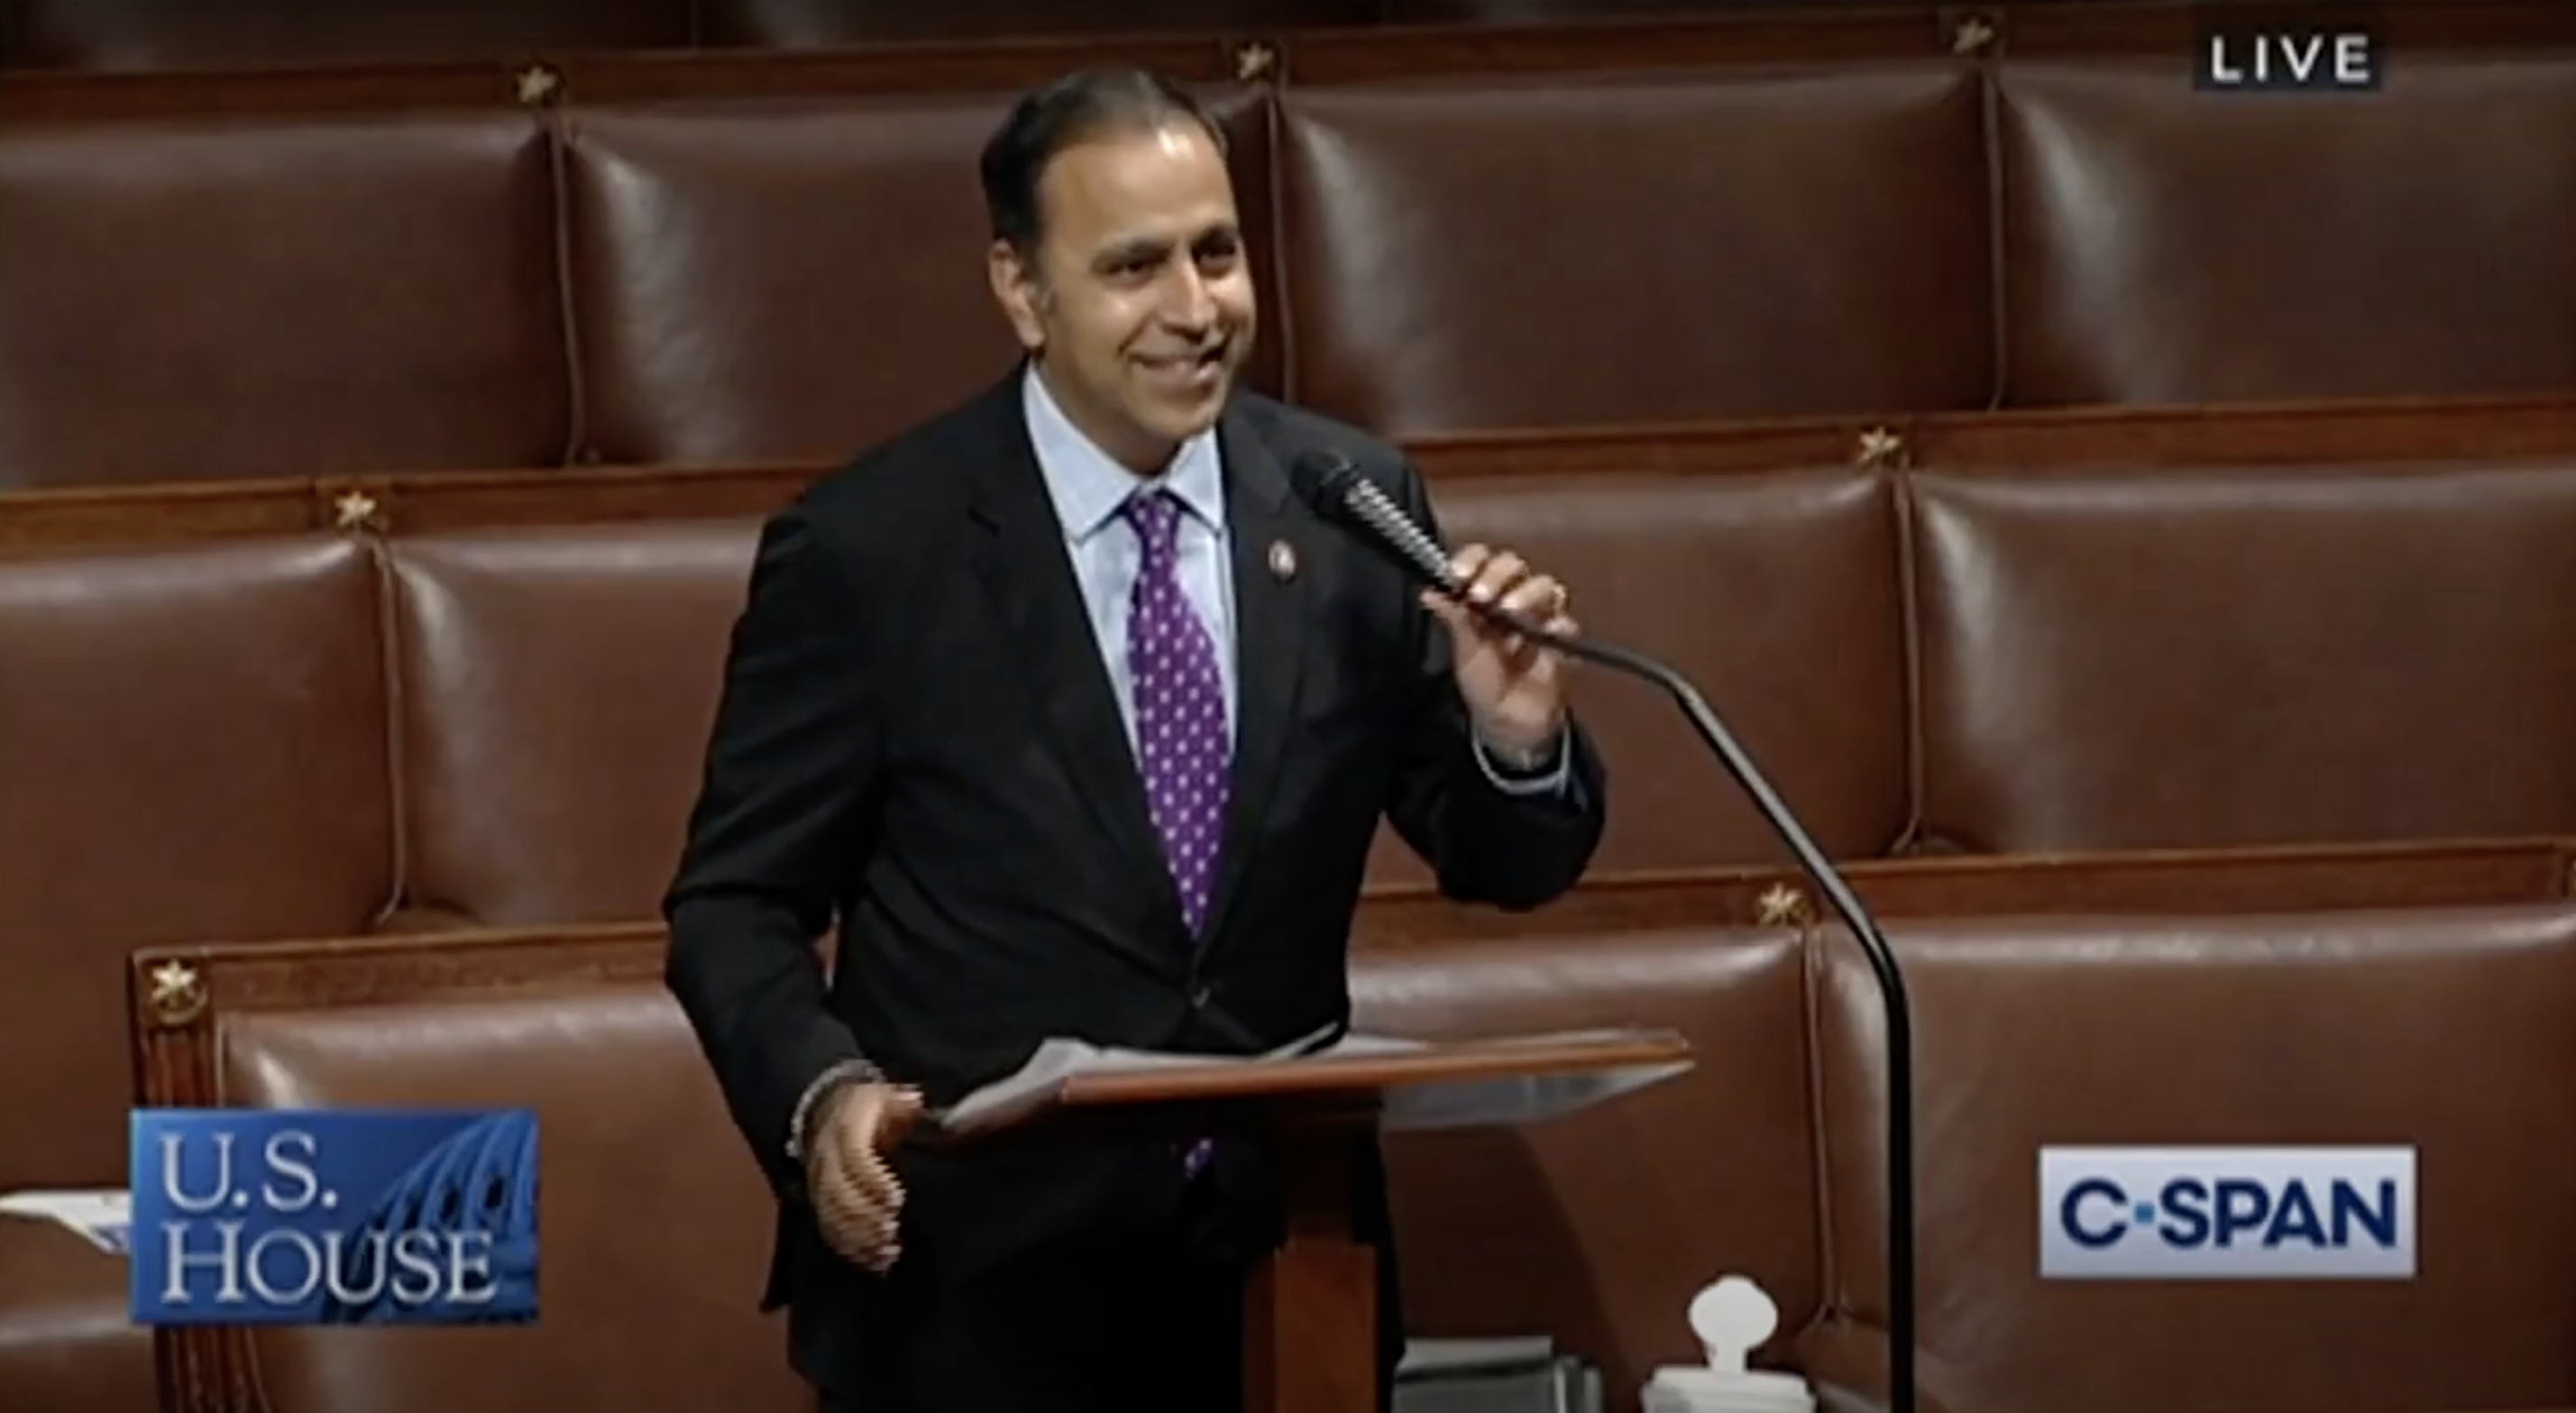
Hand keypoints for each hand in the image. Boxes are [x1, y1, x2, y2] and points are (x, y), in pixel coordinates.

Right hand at [804, 1080, 922, 1272]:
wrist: (825, 1111)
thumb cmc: (866, 1108)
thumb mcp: (883, 1096)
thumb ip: (901, 1103)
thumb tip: (914, 1101)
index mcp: (846, 1132)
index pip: (854, 1158)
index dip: (873, 1180)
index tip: (896, 1199)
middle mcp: (827, 1160)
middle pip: (840, 1194)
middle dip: (865, 1217)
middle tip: (892, 1233)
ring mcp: (820, 1184)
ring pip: (832, 1216)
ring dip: (859, 1238)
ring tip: (887, 1252)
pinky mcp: (821, 1203)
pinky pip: (829, 1230)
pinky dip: (851, 1249)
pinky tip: (875, 1262)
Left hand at [1419, 543, 1576, 756]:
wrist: (1510, 721)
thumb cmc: (1484, 684)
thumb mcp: (1463, 652)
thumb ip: (1453, 619)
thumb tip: (1429, 592)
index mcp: (1483, 595)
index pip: (1480, 560)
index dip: (1471, 560)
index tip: (1458, 574)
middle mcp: (1512, 597)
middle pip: (1513, 565)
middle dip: (1497, 574)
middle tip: (1481, 595)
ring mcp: (1541, 615)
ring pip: (1545, 585)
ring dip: (1527, 593)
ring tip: (1510, 611)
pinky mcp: (1563, 638)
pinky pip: (1565, 621)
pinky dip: (1555, 623)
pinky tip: (1543, 632)